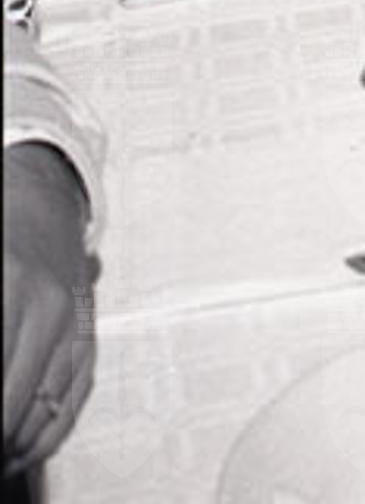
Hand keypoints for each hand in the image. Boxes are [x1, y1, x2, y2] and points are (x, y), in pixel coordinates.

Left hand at [1, 143, 95, 473]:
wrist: (42, 185)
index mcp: (12, 285)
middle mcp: (49, 306)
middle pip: (13, 401)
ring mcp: (75, 317)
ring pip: (47, 406)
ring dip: (16, 439)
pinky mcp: (88, 326)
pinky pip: (77, 392)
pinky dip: (52, 429)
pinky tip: (26, 443)